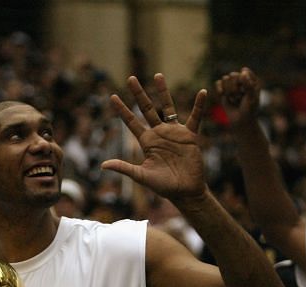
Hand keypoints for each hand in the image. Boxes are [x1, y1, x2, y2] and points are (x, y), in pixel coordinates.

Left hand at [101, 73, 206, 202]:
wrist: (185, 191)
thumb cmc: (164, 186)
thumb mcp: (142, 176)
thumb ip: (124, 168)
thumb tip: (103, 165)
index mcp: (147, 141)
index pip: (131, 122)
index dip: (122, 110)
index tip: (112, 97)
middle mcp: (159, 133)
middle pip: (147, 109)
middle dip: (139, 94)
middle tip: (130, 78)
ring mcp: (174, 132)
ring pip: (168, 107)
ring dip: (163, 91)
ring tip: (157, 75)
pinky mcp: (190, 136)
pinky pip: (195, 117)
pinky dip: (199, 106)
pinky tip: (202, 92)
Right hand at [216, 67, 261, 128]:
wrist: (241, 121)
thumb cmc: (249, 110)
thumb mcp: (251, 97)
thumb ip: (248, 84)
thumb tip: (242, 71)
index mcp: (252, 79)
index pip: (244, 73)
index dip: (243, 83)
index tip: (246, 93)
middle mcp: (243, 80)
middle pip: (233, 75)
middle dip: (235, 88)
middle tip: (239, 98)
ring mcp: (233, 84)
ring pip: (225, 78)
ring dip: (229, 91)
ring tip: (234, 99)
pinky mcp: (224, 90)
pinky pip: (218, 83)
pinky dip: (219, 88)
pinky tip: (222, 94)